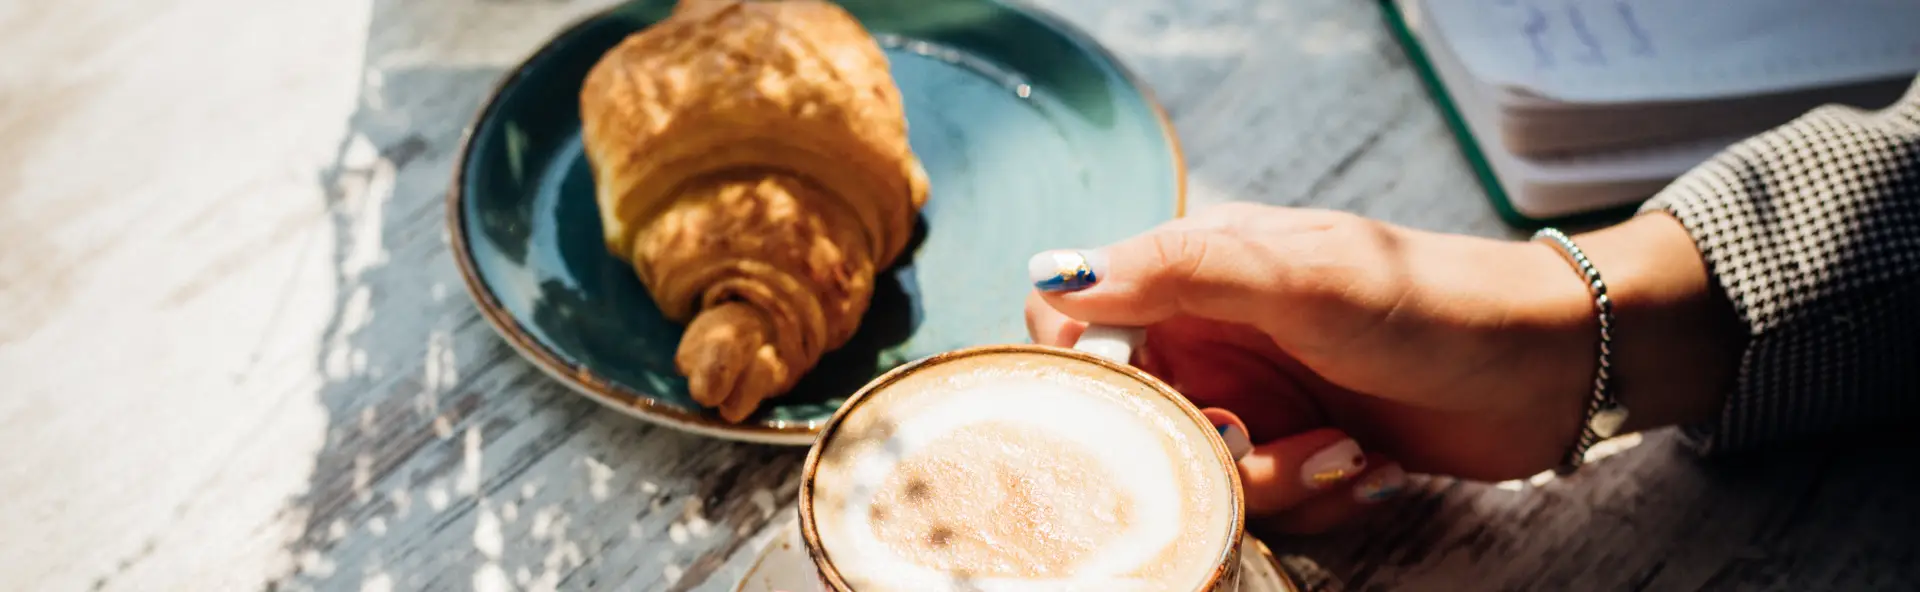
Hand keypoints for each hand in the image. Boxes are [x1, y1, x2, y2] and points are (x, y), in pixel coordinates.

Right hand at [1025, 203, 1743, 532]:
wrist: (1552, 366)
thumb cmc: (1432, 300)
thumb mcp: (1302, 276)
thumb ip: (1180, 271)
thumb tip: (1058, 277)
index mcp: (1197, 272)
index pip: (1078, 316)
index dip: (1085, 368)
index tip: (1130, 403)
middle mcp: (1214, 334)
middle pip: (1137, 414)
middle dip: (1200, 447)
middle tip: (1258, 439)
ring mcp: (1258, 395)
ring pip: (1201, 469)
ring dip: (1276, 478)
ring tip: (1347, 448)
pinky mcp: (1301, 449)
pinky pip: (1264, 500)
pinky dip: (1314, 494)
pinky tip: (1369, 466)